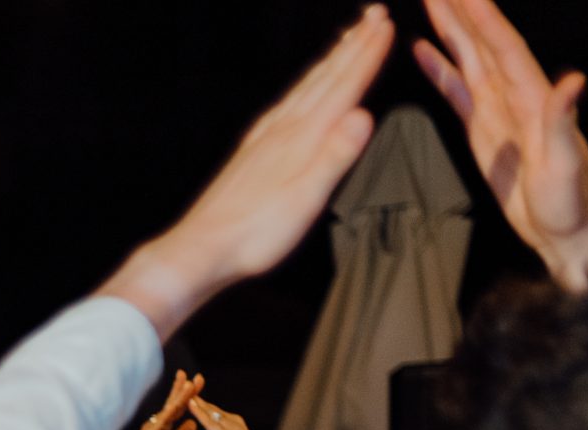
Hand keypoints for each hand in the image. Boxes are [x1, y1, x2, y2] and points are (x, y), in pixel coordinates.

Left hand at [101, 8, 393, 337]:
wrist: (201, 248)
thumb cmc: (253, 234)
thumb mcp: (305, 199)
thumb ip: (334, 156)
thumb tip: (363, 116)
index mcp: (302, 138)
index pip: (343, 87)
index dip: (367, 56)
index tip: (386, 26)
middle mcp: (283, 130)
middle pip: (325, 78)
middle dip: (352, 46)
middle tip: (373, 14)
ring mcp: (264, 139)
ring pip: (304, 88)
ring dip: (329, 61)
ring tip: (345, 39)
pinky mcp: (251, 152)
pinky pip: (285, 106)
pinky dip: (301, 88)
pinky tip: (299, 91)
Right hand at [103, 371, 203, 429]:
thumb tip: (194, 423)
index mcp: (164, 427)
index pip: (179, 408)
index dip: (189, 395)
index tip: (199, 382)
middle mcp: (156, 425)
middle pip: (172, 404)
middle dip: (183, 390)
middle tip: (196, 376)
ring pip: (166, 412)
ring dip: (177, 398)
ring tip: (187, 385)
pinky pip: (156, 428)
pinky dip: (165, 417)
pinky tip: (172, 408)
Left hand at [188, 392, 276, 429]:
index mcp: (235, 424)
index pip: (214, 411)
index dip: (201, 403)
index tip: (189, 394)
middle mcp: (234, 422)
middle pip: (211, 408)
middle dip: (197, 397)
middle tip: (184, 384)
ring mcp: (231, 428)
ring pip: (209, 412)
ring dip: (196, 400)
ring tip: (184, 388)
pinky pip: (209, 422)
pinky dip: (199, 412)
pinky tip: (189, 404)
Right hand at [414, 0, 587, 287]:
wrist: (562, 226)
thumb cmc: (568, 200)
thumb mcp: (566, 164)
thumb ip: (563, 122)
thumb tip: (572, 83)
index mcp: (532, 99)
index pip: (506, 50)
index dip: (486, 21)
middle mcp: (514, 96)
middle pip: (484, 43)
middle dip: (462, 12)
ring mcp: (496, 109)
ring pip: (469, 58)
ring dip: (450, 30)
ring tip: (430, 2)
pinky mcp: (482, 127)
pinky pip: (457, 90)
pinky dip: (440, 68)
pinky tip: (424, 51)